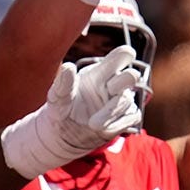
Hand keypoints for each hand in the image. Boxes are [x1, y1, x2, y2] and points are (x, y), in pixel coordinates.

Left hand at [0, 46, 141, 178]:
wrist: (64, 135)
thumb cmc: (62, 109)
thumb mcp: (57, 98)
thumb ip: (63, 83)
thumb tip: (68, 66)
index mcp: (99, 73)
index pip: (121, 56)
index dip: (126, 54)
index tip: (126, 55)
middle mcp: (113, 85)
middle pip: (131, 76)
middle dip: (127, 79)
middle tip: (112, 87)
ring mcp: (121, 101)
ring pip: (127, 101)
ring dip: (110, 113)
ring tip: (92, 125)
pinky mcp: (126, 117)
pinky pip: (131, 117)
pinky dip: (117, 125)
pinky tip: (103, 130)